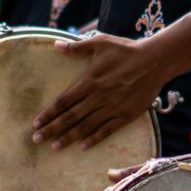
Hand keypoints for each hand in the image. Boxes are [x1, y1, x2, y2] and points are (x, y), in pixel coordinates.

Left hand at [31, 32, 170, 150]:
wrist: (155, 60)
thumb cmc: (126, 50)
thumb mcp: (101, 43)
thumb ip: (77, 47)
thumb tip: (56, 45)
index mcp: (89, 81)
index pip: (63, 101)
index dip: (48, 113)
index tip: (36, 123)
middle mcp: (98, 97)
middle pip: (70, 117)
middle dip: (52, 129)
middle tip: (36, 140)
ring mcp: (112, 107)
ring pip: (86, 126)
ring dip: (68, 137)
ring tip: (55, 147)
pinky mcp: (126, 114)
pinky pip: (107, 130)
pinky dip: (94, 139)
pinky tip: (82, 147)